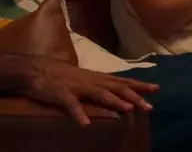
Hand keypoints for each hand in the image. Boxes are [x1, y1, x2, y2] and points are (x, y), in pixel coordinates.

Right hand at [18, 57, 157, 125]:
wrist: (35, 69)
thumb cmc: (60, 75)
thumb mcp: (83, 79)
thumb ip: (98, 86)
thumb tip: (113, 93)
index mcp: (96, 78)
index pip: (122, 81)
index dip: (139, 85)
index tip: (156, 89)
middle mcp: (91, 81)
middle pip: (117, 88)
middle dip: (134, 96)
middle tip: (150, 106)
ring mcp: (77, 87)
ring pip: (100, 94)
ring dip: (115, 102)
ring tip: (128, 110)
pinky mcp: (62, 94)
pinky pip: (71, 105)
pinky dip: (79, 114)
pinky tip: (85, 124)